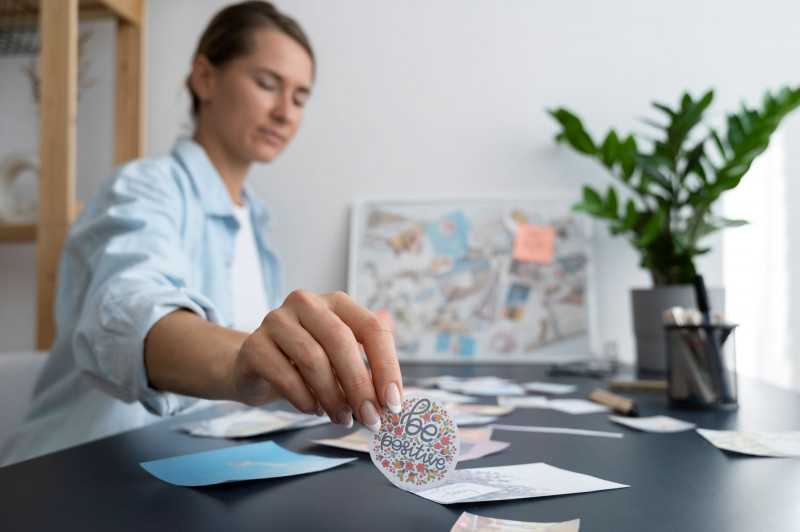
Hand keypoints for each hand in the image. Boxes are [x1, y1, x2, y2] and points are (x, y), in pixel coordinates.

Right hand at [230, 290, 402, 431]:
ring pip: (312, 358)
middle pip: (341, 340)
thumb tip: (396, 398)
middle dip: (359, 384)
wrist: (254, 366)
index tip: (394, 402)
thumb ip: (368, 369)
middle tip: (370, 418)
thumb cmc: (306, 363)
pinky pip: (284, 375)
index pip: (372, 328)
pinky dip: (304, 399)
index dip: (387, 366)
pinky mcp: (254, 345)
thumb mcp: (341, 359)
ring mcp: (276, 320)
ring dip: (332, 396)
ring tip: (342, 418)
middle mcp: (307, 303)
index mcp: (337, 302)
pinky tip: (313, 410)